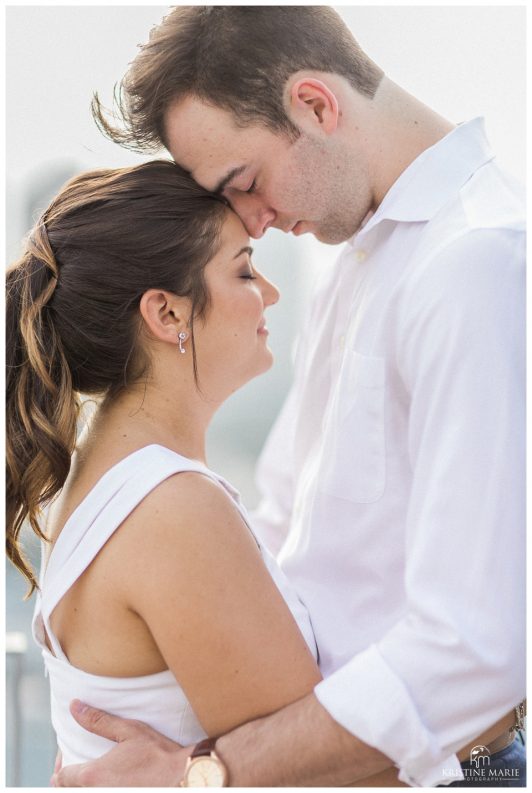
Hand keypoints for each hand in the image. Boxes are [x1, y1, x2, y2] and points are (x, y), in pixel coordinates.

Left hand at [52, 700, 190, 786]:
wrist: (181, 776)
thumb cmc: (157, 752)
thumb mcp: (129, 730)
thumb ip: (98, 720)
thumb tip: (74, 706)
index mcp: (92, 775)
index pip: (61, 778)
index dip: (60, 768)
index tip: (64, 759)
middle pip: (67, 792)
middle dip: (66, 781)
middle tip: (70, 770)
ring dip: (80, 787)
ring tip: (87, 778)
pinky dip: (96, 789)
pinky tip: (106, 782)